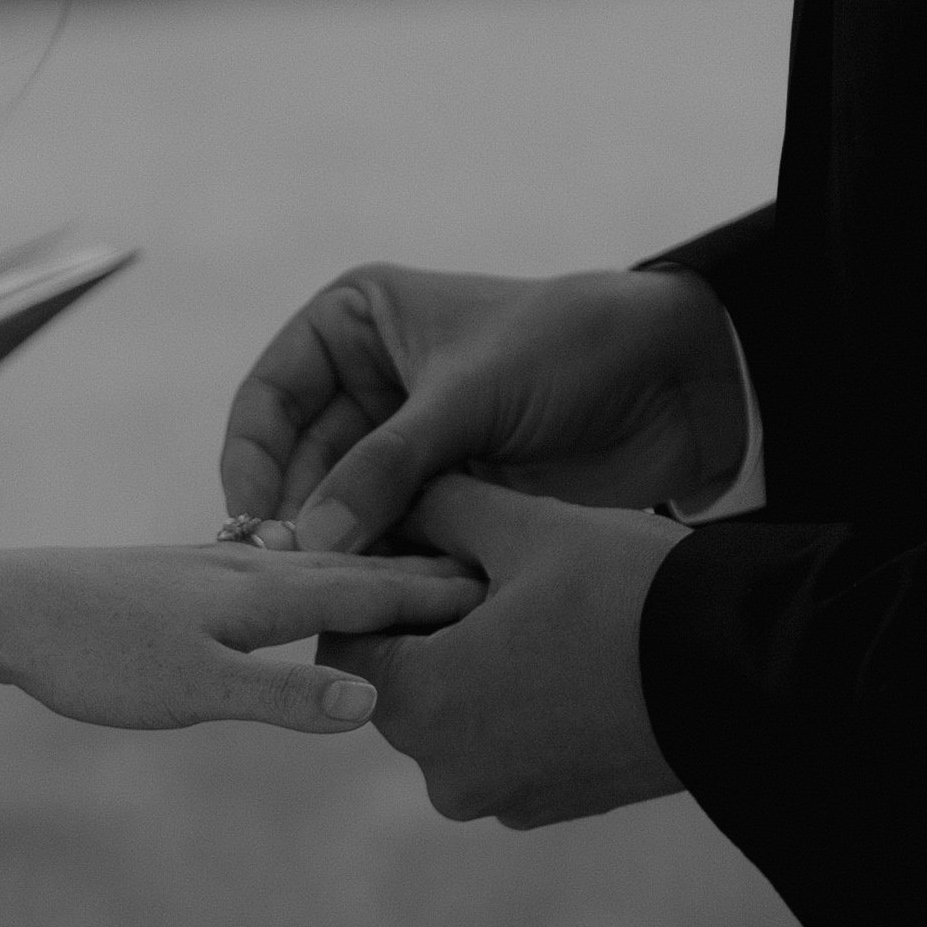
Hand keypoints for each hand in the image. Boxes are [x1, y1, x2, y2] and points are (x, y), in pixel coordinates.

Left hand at [0, 542, 483, 732]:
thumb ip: (284, 698)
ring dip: (380, 565)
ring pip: (321, 563)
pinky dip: (324, 570)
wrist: (3, 607)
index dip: (441, 595)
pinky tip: (313, 580)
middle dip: (427, 569)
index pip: (375, 592)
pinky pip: (282, 569)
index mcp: (265, 594)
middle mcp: (251, 568)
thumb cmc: (94, 655)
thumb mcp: (193, 691)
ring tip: (427, 568)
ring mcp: (218, 566)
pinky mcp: (186, 576)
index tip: (509, 590)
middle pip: (358, 567)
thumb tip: (375, 704)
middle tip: (497, 567)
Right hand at [221, 264, 746, 554]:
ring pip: (344, 506)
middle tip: (291, 579)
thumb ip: (387, 466)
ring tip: (335, 598)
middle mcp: (369, 382)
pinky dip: (385, 566)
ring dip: (339, 549)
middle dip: (295, 517)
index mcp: (356, 323)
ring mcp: (406, 443)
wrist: (676, 381)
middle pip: (299, 462)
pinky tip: (379, 603)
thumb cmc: (570, 346)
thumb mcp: (468, 395)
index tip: (251, 521)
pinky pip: (394, 535)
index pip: (271, 396)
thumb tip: (309, 537)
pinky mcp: (446, 492)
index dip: (251, 459)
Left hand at [318, 474, 689, 825]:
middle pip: (400, 679)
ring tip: (528, 596)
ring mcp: (503, 797)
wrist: (751, 672)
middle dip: (425, 620)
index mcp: (422, 706)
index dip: (372, 584)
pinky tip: (562, 644)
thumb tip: (397, 494)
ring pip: (454, 711)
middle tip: (477, 559)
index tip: (414, 541)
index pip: (345, 641)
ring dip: (472, 656)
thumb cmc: (630, 593)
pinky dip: (514, 696)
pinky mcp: (553, 805)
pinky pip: (503, 742)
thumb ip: (440, 507)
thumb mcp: (525, 527)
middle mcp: (446, 772)